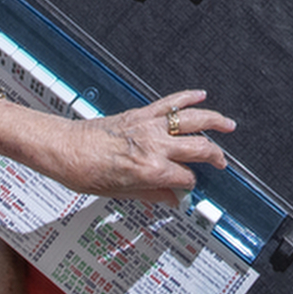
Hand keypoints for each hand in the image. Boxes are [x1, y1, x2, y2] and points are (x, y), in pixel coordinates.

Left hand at [17, 90, 234, 202]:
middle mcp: (154, 146)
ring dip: (214, 121)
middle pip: (198, 149)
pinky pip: (170, 102)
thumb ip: (152, 194)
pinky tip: (201, 94)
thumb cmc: (84, 172)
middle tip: (221, 164)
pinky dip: (187, 97)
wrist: (63, 148)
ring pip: (192, 120)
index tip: (187, 190)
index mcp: (150, 170)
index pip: (185, 179)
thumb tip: (173, 199)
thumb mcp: (120, 193)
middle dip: (215, 157)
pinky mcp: (140, 113)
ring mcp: (149, 126)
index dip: (189, 186)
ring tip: (229, 125)